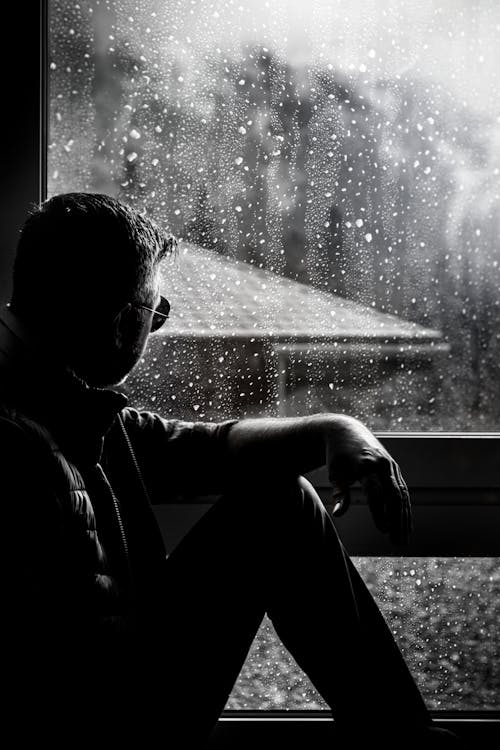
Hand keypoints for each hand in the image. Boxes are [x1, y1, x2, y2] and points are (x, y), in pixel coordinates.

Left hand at [325, 416, 411, 543]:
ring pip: (402, 495)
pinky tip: (406, 526)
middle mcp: (382, 465)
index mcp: (365, 465)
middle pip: (394, 494)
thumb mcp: (334, 472)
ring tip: (403, 540)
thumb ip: (339, 493)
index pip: (375, 492)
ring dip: (404, 518)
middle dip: (397, 520)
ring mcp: (391, 466)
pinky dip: (405, 509)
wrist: (346, 431)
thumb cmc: (337, 456)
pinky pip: (403, 491)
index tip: (382, 531)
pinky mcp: (394, 469)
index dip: (380, 511)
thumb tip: (338, 514)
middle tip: (397, 542)